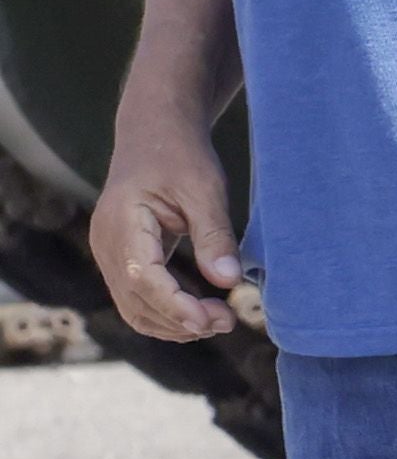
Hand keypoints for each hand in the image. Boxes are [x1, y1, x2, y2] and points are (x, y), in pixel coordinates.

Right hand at [89, 121, 244, 341]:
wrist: (154, 135)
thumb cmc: (180, 156)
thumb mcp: (205, 189)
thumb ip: (214, 235)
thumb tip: (228, 281)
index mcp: (122, 223)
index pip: (143, 279)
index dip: (176, 307)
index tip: (212, 321)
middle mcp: (106, 243)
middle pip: (136, 301)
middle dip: (181, 320)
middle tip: (229, 320)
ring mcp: (108, 253)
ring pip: (133, 308)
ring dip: (174, 323)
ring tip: (220, 319)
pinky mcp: (120, 259)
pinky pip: (136, 298)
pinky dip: (165, 313)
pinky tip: (200, 312)